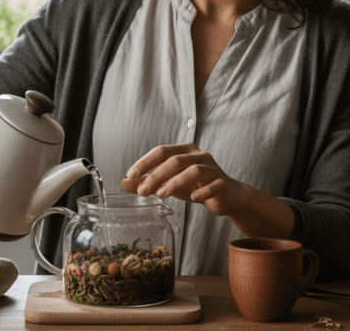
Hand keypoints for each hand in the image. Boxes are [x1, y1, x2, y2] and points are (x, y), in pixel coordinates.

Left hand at [120, 143, 244, 216]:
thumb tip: (123, 183)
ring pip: (194, 170)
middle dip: (156, 175)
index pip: (162, 151)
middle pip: (175, 160)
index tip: (130, 176)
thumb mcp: (168, 183)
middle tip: (142, 191)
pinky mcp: (223, 184)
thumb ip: (147, 182)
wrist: (226, 196)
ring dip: (175, 182)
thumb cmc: (195, 185)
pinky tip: (193, 198)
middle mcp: (199, 155)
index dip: (145, 162)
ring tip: (160, 195)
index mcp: (185, 150)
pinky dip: (202, 191)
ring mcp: (213, 169)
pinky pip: (213, 185)